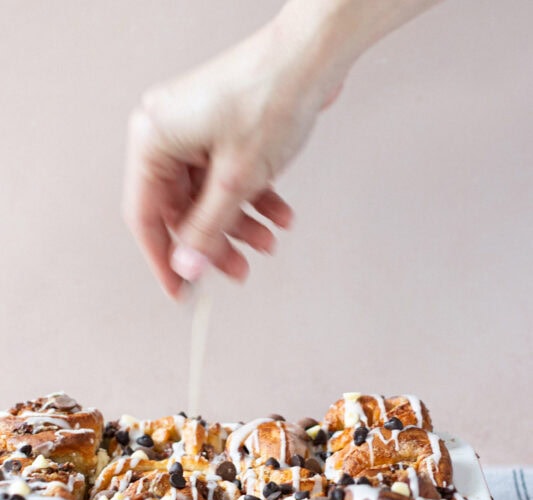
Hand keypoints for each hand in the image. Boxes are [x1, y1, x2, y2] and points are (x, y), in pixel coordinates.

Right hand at [123, 17, 341, 296]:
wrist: (313, 56)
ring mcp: (194, 132)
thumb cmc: (271, 96)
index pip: (145, 215)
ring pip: (209, 197)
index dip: (163, 260)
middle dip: (215, 242)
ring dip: (239, 224)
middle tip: (236, 271)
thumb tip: (187, 267)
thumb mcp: (236, 179)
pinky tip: (278, 214)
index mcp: (153, 138)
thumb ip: (207, 229)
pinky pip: (226, 178)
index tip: (181, 291)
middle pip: (182, 209)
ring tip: (268, 241)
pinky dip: (251, 199)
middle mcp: (167, 133)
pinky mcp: (219, 131)